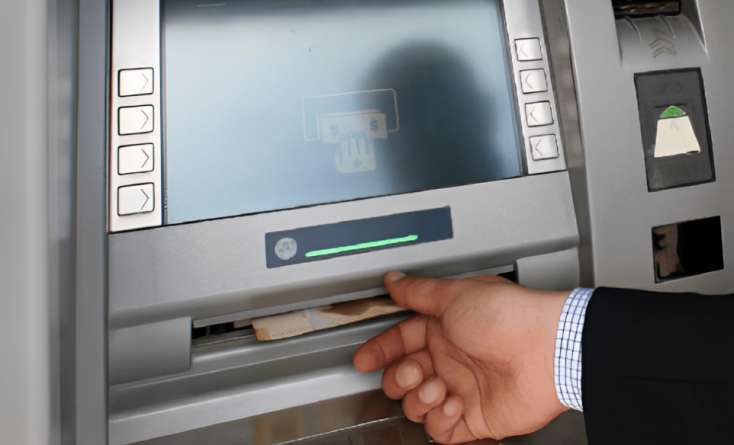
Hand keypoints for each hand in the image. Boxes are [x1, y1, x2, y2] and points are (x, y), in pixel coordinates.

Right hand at [353, 273, 568, 443]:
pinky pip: (440, 430)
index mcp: (444, 329)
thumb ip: (419, 292)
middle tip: (416, 371)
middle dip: (400, 377)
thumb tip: (395, 280)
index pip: (400, 342)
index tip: (364, 358)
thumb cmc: (508, 316)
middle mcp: (450, 360)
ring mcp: (461, 390)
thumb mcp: (455, 295)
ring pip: (416, 405)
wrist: (548, 350)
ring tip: (440, 387)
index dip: (380, 350)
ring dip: (420, 398)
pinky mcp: (474, 418)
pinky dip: (440, 420)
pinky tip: (454, 403)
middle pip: (403, 377)